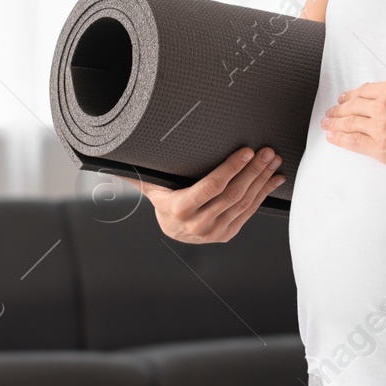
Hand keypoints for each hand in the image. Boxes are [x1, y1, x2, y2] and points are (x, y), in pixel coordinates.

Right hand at [126, 146, 285, 242]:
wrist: (172, 230)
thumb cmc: (165, 198)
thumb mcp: (152, 185)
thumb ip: (138, 171)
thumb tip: (111, 158)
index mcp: (180, 209)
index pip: (213, 186)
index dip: (232, 168)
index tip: (247, 151)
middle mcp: (198, 224)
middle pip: (233, 193)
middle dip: (253, 171)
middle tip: (267, 152)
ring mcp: (215, 232)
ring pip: (244, 203)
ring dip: (262, 180)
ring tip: (273, 161)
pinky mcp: (228, 234)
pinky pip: (249, 212)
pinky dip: (264, 194)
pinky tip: (274, 179)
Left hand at [320, 75, 385, 173]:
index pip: (364, 91)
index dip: (351, 95)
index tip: (344, 98)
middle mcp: (382, 106)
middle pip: (352, 106)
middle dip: (338, 109)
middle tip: (330, 112)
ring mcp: (380, 128)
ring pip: (350, 123)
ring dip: (335, 123)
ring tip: (327, 124)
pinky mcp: (382, 149)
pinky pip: (354, 143)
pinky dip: (340, 139)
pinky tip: (333, 137)